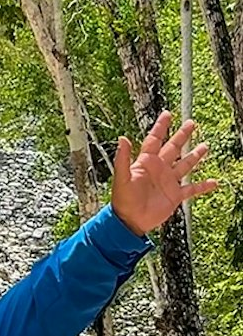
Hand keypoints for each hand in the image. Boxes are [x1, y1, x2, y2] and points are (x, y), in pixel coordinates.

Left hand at [111, 111, 217, 236]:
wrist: (130, 221)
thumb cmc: (123, 200)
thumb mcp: (122, 177)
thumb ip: (122, 158)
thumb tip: (122, 138)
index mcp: (146, 163)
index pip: (154, 140)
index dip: (160, 127)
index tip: (167, 114)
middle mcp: (159, 169)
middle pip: (173, 148)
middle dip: (182, 135)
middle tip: (191, 123)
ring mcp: (168, 182)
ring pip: (185, 165)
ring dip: (195, 155)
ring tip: (205, 145)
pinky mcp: (175, 196)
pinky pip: (192, 189)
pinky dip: (203, 186)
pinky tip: (214, 182)